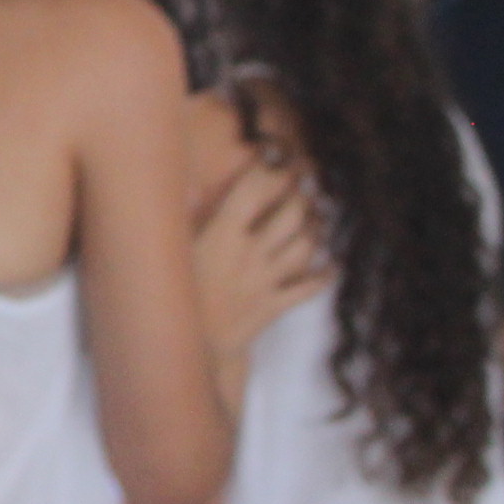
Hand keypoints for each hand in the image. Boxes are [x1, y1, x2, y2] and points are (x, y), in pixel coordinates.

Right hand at [193, 150, 330, 354]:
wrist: (187, 344)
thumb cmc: (173, 290)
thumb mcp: (171, 247)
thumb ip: (182, 214)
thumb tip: (187, 185)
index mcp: (222, 234)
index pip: (254, 190)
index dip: (267, 170)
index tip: (272, 158)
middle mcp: (250, 254)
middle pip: (289, 214)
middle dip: (298, 193)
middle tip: (300, 182)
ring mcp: (266, 280)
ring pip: (304, 245)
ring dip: (313, 227)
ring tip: (314, 214)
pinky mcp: (275, 305)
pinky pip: (308, 288)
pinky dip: (325, 275)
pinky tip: (332, 264)